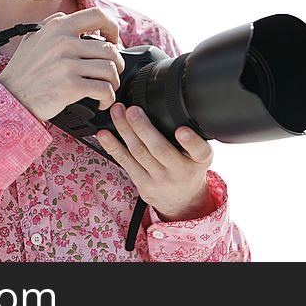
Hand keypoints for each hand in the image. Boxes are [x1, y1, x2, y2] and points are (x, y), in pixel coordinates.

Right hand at [0, 7, 125, 121]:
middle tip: (111, 73)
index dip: (112, 27)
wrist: (10, 97)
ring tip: (107, 88)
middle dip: (116, 64)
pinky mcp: (70, 86)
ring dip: (113, 82)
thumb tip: (68, 15)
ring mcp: (67, 64)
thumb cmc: (22, 71)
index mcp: (58, 27)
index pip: (97, 15)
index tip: (113, 40)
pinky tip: (101, 101)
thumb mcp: (32, 38)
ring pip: (110, 69)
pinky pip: (103, 89)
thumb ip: (51, 24)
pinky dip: (107, 98)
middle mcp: (63, 42)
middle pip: (110, 48)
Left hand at [96, 103, 214, 221]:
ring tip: (117, 113)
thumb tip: (173, 104)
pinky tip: (104, 135)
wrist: (183, 201)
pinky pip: (125, 163)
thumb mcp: (200, 154)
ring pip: (139, 153)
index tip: (181, 130)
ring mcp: (160, 180)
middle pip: (160, 149)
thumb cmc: (189, 168)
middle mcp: (181, 172)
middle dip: (143, 128)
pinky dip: (113, 146)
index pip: (199, 151)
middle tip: (132, 110)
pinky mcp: (143, 185)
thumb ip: (191, 136)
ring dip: (125, 130)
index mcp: (200, 160)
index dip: (190, 141)